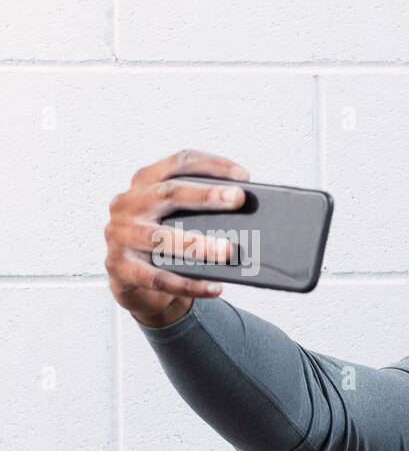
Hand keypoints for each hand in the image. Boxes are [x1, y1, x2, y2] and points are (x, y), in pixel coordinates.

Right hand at [102, 149, 249, 327]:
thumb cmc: (161, 242)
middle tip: (238, 199)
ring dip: (197, 244)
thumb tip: (246, 215)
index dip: (211, 165)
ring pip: (161, 238)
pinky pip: (158, 278)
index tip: (243, 175)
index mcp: (144, 183)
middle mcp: (128, 204)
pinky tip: (214, 288)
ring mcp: (120, 235)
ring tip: (228, 251)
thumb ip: (198, 210)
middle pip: (168, 193)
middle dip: (205, 195)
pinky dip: (189, 285)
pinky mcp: (121, 267)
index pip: (178, 163)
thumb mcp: (174, 217)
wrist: (129, 280)